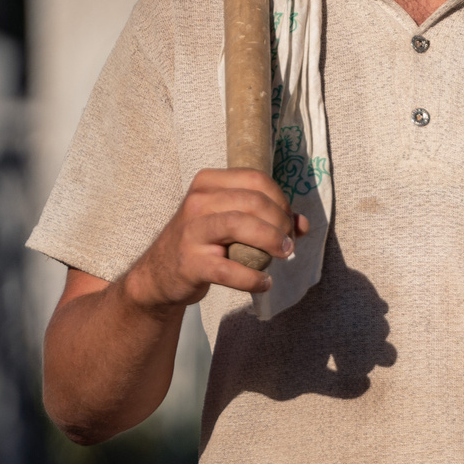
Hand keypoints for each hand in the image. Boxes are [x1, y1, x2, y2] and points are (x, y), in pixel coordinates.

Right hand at [125, 169, 303, 307]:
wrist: (161, 273)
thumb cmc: (204, 242)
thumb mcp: (230, 220)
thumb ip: (267, 217)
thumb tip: (302, 224)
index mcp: (208, 183)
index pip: (257, 180)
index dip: (281, 200)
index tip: (288, 222)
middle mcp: (197, 202)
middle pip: (254, 201)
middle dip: (281, 222)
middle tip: (288, 243)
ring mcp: (191, 232)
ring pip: (241, 225)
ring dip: (272, 241)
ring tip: (284, 254)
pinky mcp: (191, 263)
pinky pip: (229, 269)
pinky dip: (253, 278)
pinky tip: (264, 283)